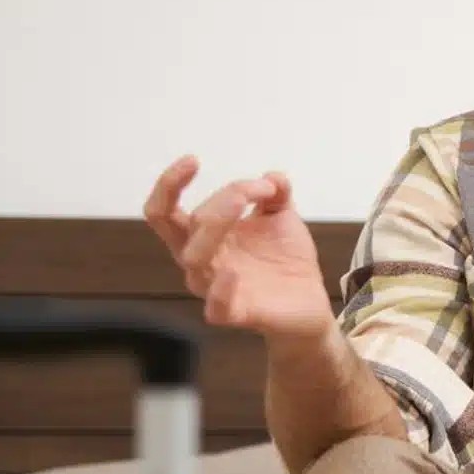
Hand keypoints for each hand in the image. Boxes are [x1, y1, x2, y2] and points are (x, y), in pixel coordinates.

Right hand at [143, 154, 335, 341]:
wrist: (309, 301)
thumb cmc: (285, 258)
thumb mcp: (281, 215)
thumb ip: (275, 192)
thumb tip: (273, 176)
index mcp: (205, 235)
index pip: (164, 212)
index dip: (168, 185)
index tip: (193, 160)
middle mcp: (202, 260)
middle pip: (182, 228)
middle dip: (215, 202)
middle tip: (248, 191)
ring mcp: (215, 287)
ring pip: (194, 259)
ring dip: (214, 226)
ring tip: (241, 204)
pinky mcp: (236, 313)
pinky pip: (216, 308)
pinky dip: (220, 291)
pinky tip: (232, 273)